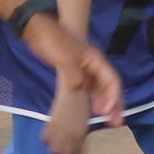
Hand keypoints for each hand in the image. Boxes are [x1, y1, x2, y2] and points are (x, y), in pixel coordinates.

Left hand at [21, 15, 123, 153]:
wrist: (37, 29)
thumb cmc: (52, 41)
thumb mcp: (65, 60)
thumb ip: (74, 77)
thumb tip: (81, 91)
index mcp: (95, 60)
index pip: (112, 80)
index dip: (113, 97)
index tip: (107, 112)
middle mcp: (94, 65)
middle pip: (109, 87)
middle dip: (115, 104)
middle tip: (116, 123)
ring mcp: (85, 69)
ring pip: (100, 90)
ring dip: (105, 104)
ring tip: (108, 121)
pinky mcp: (75, 73)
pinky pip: (89, 89)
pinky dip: (93, 100)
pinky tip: (92, 111)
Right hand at [41, 84, 89, 153]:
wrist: (74, 90)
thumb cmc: (82, 103)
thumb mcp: (85, 121)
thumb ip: (81, 133)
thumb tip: (77, 142)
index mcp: (82, 135)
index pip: (79, 152)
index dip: (77, 152)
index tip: (74, 149)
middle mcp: (71, 135)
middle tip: (63, 151)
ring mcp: (60, 131)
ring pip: (54, 152)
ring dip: (54, 152)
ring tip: (55, 149)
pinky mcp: (50, 124)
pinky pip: (44, 139)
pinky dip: (45, 141)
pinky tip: (48, 139)